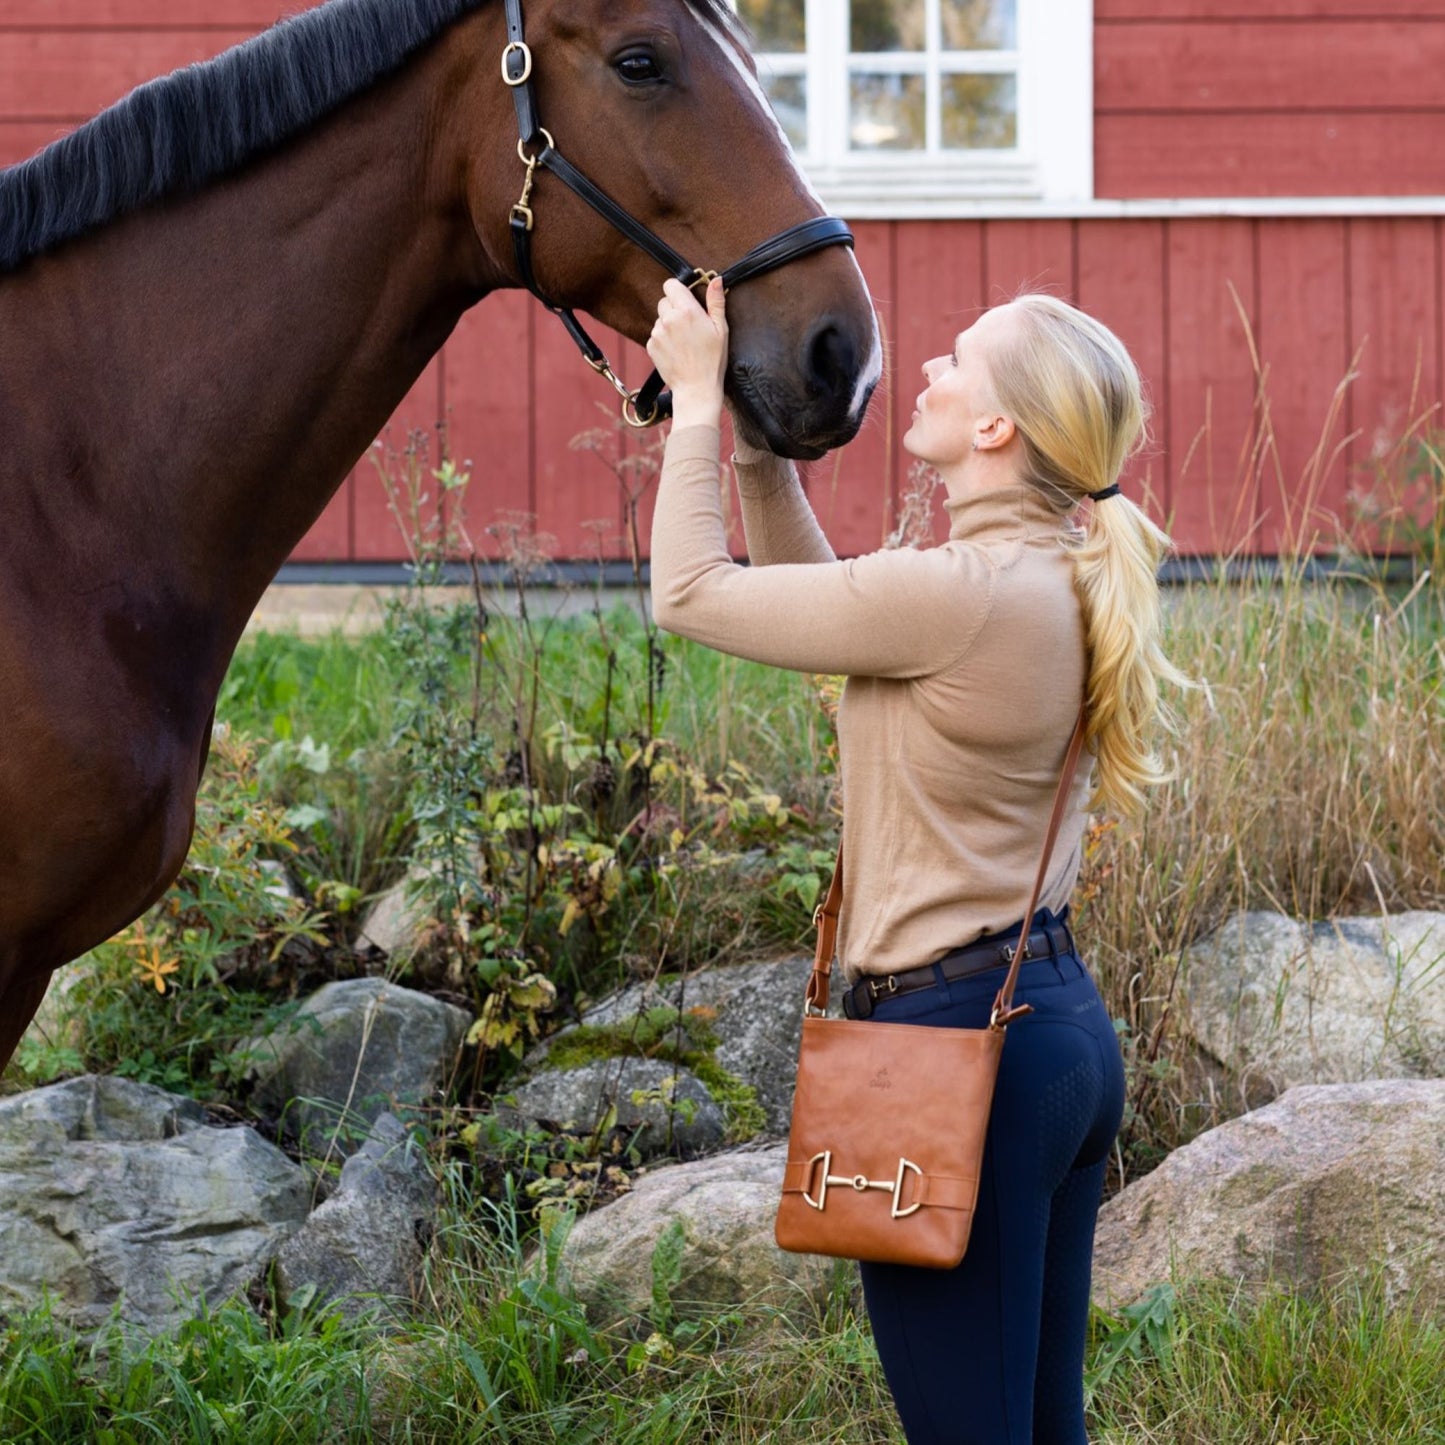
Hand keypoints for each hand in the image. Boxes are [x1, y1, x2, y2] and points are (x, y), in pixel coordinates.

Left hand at [646, 276, 726, 429]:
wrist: (696, 389)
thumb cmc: (713, 360)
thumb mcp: (721, 329)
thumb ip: (716, 302)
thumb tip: (716, 279)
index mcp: (687, 310)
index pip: (671, 285)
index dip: (678, 290)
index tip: (685, 300)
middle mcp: (668, 319)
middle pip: (664, 301)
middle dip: (674, 308)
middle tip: (688, 325)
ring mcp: (657, 332)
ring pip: (659, 318)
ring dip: (668, 325)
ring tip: (683, 342)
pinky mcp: (651, 346)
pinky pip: (655, 334)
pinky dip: (663, 339)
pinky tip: (676, 351)